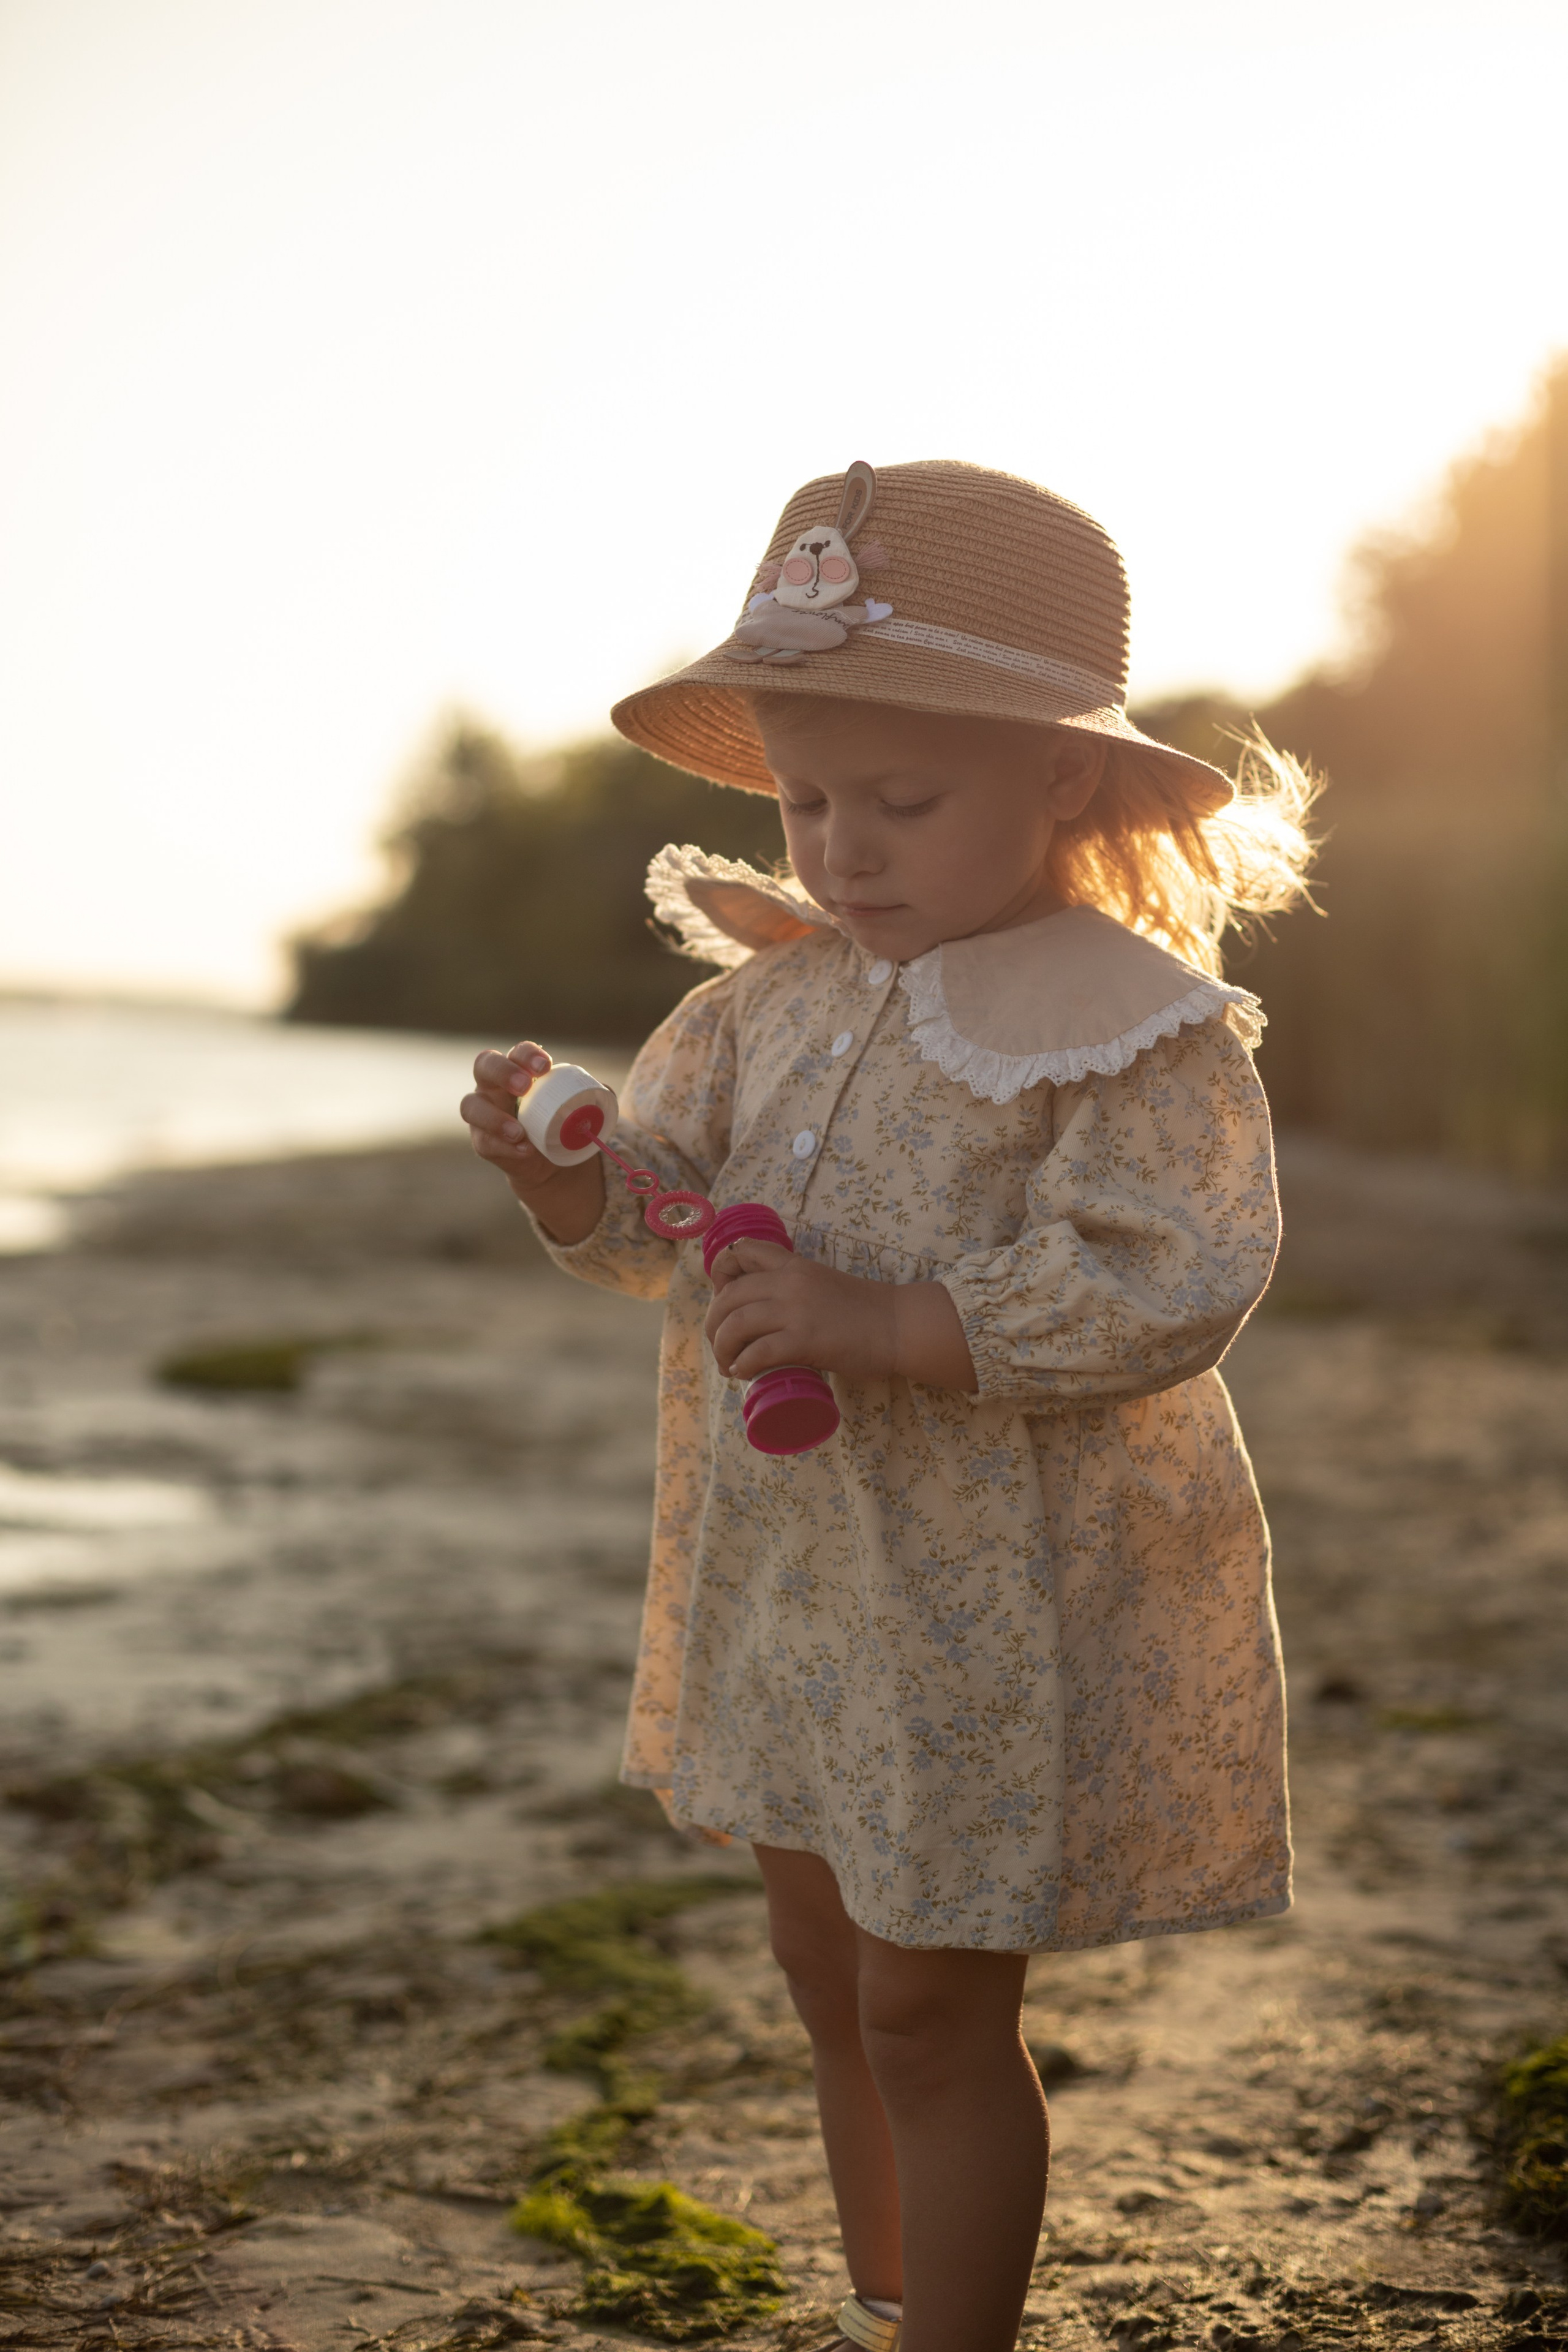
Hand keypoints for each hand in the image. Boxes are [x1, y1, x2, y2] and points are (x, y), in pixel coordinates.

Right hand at [459, 1042, 604, 1244]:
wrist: (549, 1160)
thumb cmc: (560, 1121)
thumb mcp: (578, 1107)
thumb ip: (593, 1096)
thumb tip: (604, 1091)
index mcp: (518, 1070)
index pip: (516, 1053)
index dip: (527, 1054)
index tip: (545, 1065)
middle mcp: (493, 1086)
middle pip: (484, 1066)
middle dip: (503, 1072)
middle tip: (524, 1086)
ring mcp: (483, 1113)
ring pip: (471, 1107)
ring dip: (493, 1118)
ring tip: (519, 1131)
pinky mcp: (483, 1142)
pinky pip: (485, 1143)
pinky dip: (504, 1148)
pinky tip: (524, 1151)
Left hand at [703, 1241, 977, 1390]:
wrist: (900, 1325)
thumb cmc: (865, 1312)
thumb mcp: (821, 1283)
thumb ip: (794, 1289)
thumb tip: (765, 1314)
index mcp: (792, 1265)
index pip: (740, 1252)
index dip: (720, 1275)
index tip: (724, 1300)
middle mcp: (788, 1282)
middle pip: (727, 1297)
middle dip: (713, 1325)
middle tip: (720, 1348)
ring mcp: (796, 1310)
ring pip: (735, 1324)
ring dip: (722, 1349)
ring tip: (729, 1366)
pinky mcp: (805, 1339)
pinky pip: (758, 1351)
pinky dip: (743, 1364)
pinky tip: (743, 1374)